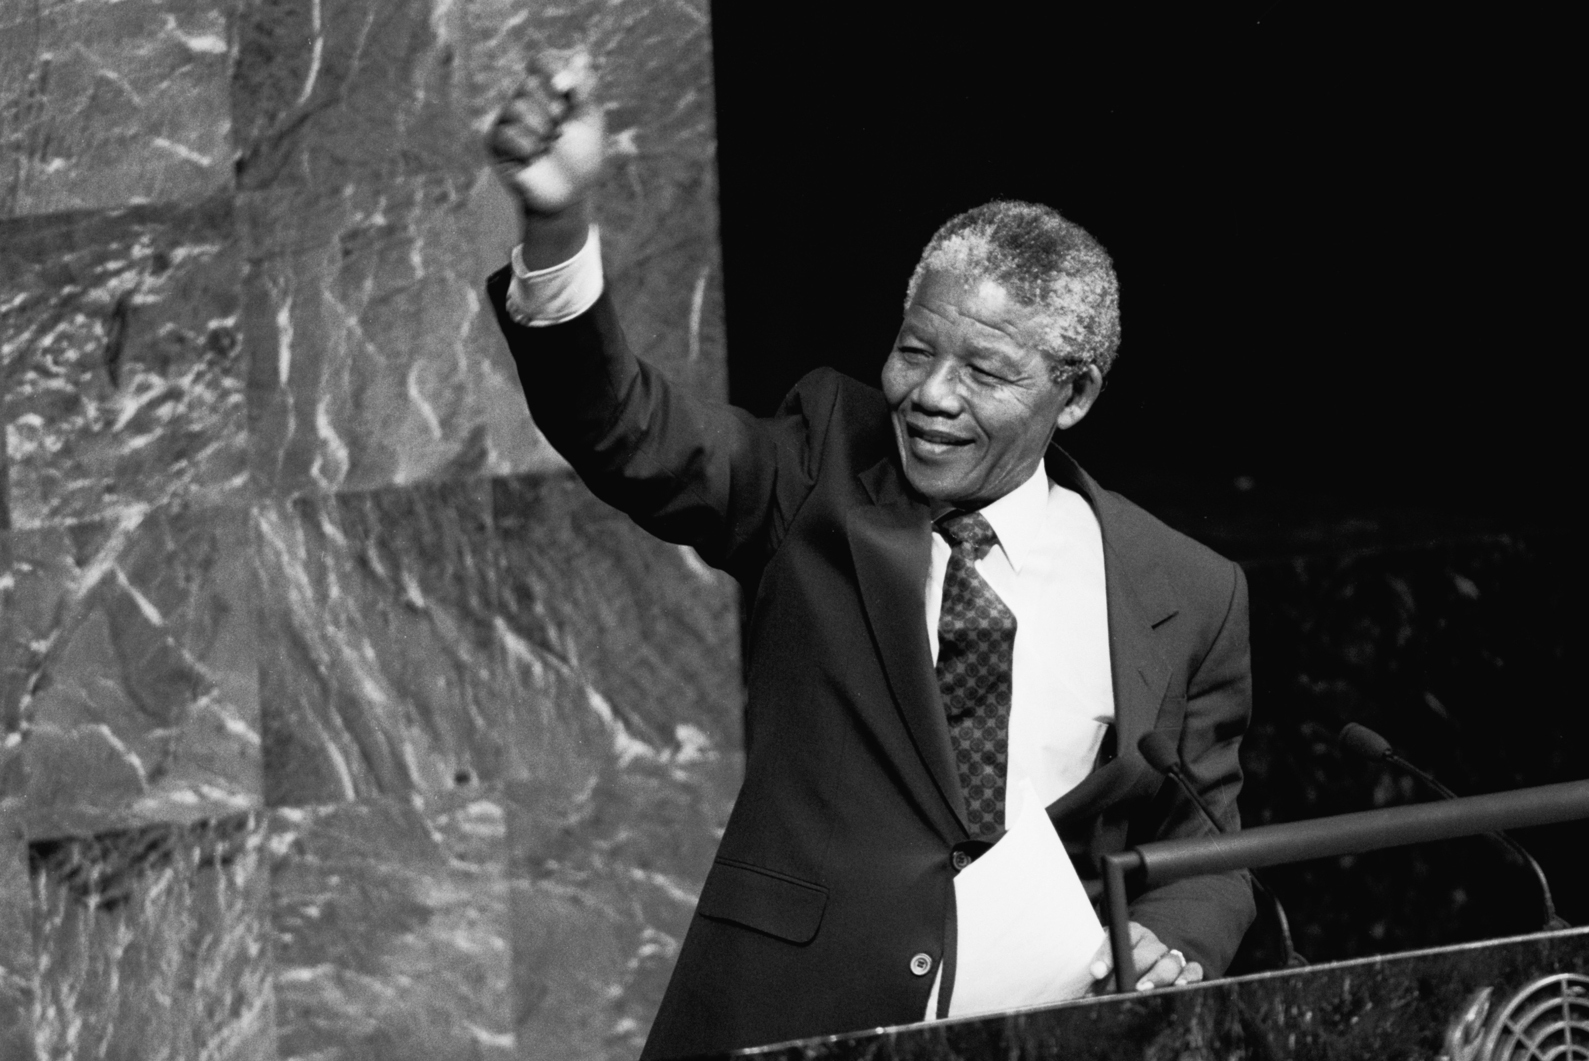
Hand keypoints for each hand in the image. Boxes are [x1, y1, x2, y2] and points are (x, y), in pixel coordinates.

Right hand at [487, 49, 605, 216]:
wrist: (569, 195)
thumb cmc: (582, 158)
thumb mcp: (590, 121)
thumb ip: (585, 89)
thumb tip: (581, 56)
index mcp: (547, 91)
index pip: (540, 62)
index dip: (552, 69)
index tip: (567, 89)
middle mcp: (524, 100)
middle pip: (529, 83)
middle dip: (552, 109)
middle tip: (560, 129)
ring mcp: (507, 120)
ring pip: (517, 107)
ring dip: (541, 131)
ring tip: (548, 147)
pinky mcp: (495, 143)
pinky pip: (507, 132)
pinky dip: (527, 147)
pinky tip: (533, 158)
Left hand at [1087, 922, 1203, 992]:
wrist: (1142, 959)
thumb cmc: (1118, 962)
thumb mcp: (1105, 958)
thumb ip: (1098, 968)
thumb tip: (1088, 989)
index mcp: (1131, 933)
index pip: (1119, 938)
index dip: (1107, 955)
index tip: (1096, 972)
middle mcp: (1153, 943)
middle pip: (1145, 954)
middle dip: (1129, 974)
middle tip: (1116, 990)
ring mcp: (1171, 955)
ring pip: (1170, 963)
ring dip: (1157, 977)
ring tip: (1143, 989)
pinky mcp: (1187, 968)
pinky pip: (1193, 969)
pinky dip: (1189, 976)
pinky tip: (1180, 986)